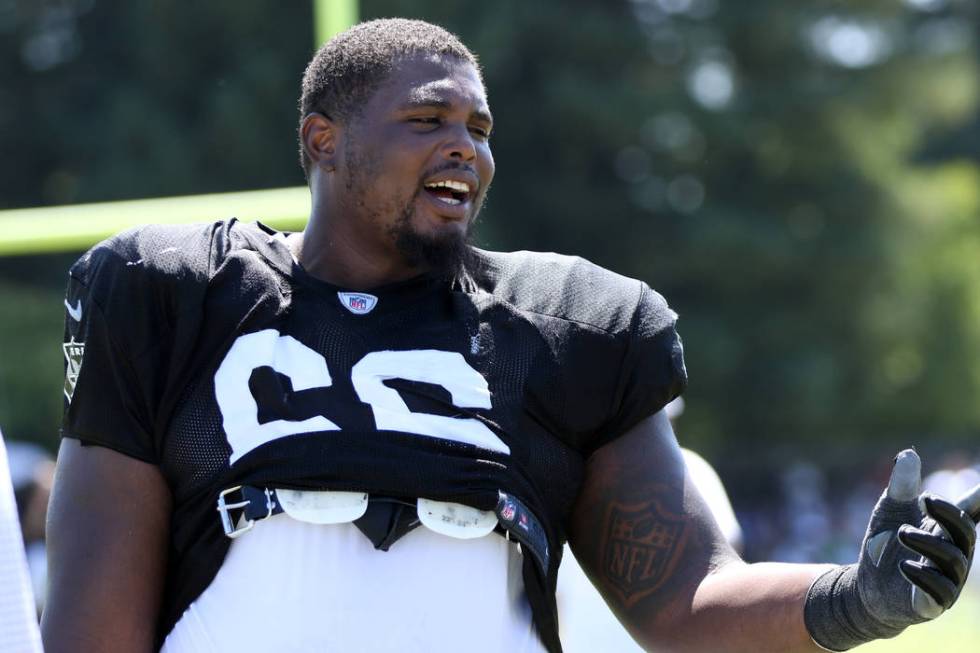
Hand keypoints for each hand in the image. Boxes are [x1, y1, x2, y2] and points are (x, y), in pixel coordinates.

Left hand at [804, 449, 978, 650]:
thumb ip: (901, 486)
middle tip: (925, 498)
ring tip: (901, 530)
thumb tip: (909, 453)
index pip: (971, 512)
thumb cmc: (883, 544)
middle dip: (949, 514)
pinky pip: (939, 591)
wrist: (865, 586)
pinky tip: (904, 564)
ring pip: (953, 560)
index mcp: (946, 530)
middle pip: (966, 532)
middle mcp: (953, 554)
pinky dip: (923, 576)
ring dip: (928, 542)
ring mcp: (946, 580)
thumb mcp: (889, 510)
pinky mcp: (931, 603)